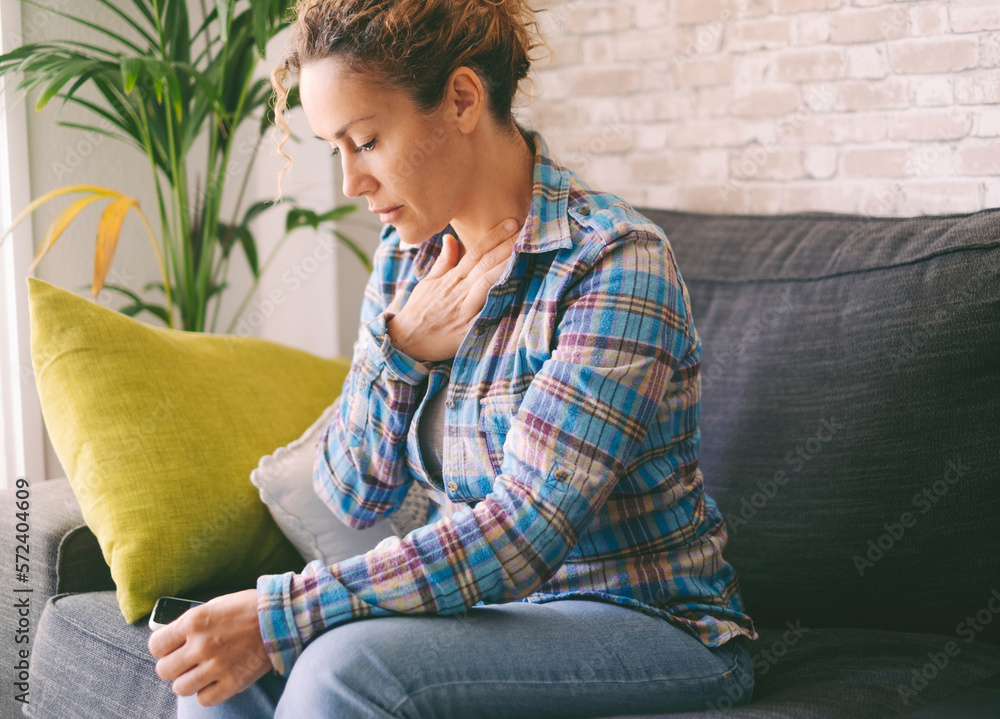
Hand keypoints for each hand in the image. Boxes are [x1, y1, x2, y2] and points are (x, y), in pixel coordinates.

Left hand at [147, 588, 272, 706]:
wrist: (283, 617)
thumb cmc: (248, 608)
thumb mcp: (214, 606)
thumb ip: (190, 624)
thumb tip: (170, 639)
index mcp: (194, 622)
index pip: (156, 646)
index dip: (163, 648)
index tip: (171, 647)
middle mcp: (201, 645)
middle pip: (164, 670)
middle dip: (173, 666)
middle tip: (186, 661)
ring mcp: (217, 666)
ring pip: (181, 688)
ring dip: (188, 681)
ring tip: (201, 672)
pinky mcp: (233, 682)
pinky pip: (204, 699)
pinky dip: (206, 692)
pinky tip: (215, 680)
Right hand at [387, 217, 520, 361]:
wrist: (406, 340)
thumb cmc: (419, 310)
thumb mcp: (429, 282)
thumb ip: (444, 261)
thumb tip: (451, 237)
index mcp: (451, 278)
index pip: (475, 252)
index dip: (493, 237)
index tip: (510, 223)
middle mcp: (458, 291)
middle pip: (484, 264)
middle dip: (505, 246)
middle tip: (525, 231)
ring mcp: (463, 310)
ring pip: (485, 284)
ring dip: (504, 267)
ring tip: (523, 252)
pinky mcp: (466, 330)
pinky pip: (484, 314)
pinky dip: (497, 302)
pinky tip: (514, 291)